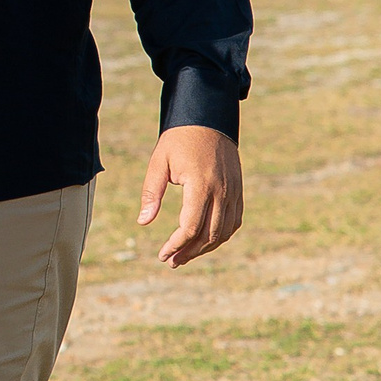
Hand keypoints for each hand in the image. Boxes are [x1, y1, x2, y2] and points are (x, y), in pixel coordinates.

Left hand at [138, 126, 242, 267]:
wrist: (208, 118)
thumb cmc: (178, 140)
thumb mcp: (158, 162)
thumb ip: (151, 193)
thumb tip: (143, 222)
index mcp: (200, 184)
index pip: (191, 226)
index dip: (176, 244)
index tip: (162, 255)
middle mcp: (221, 191)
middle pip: (209, 235)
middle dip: (190, 252)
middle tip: (171, 261)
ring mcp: (233, 191)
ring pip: (224, 231)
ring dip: (205, 248)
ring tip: (185, 255)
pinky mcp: (238, 190)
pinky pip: (234, 221)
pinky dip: (221, 235)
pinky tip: (205, 241)